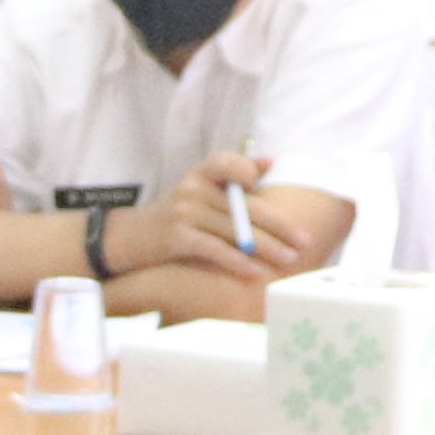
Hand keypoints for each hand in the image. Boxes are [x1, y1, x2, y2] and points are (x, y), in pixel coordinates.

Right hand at [186, 151, 340, 282]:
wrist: (129, 238)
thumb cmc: (175, 214)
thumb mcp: (200, 187)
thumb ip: (234, 174)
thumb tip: (271, 161)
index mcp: (202, 172)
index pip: (229, 162)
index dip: (249, 172)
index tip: (271, 191)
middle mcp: (193, 188)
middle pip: (245, 205)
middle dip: (279, 225)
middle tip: (305, 240)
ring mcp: (184, 212)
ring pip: (235, 230)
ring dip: (267, 248)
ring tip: (289, 260)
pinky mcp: (177, 238)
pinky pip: (214, 249)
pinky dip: (237, 262)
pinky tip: (255, 273)